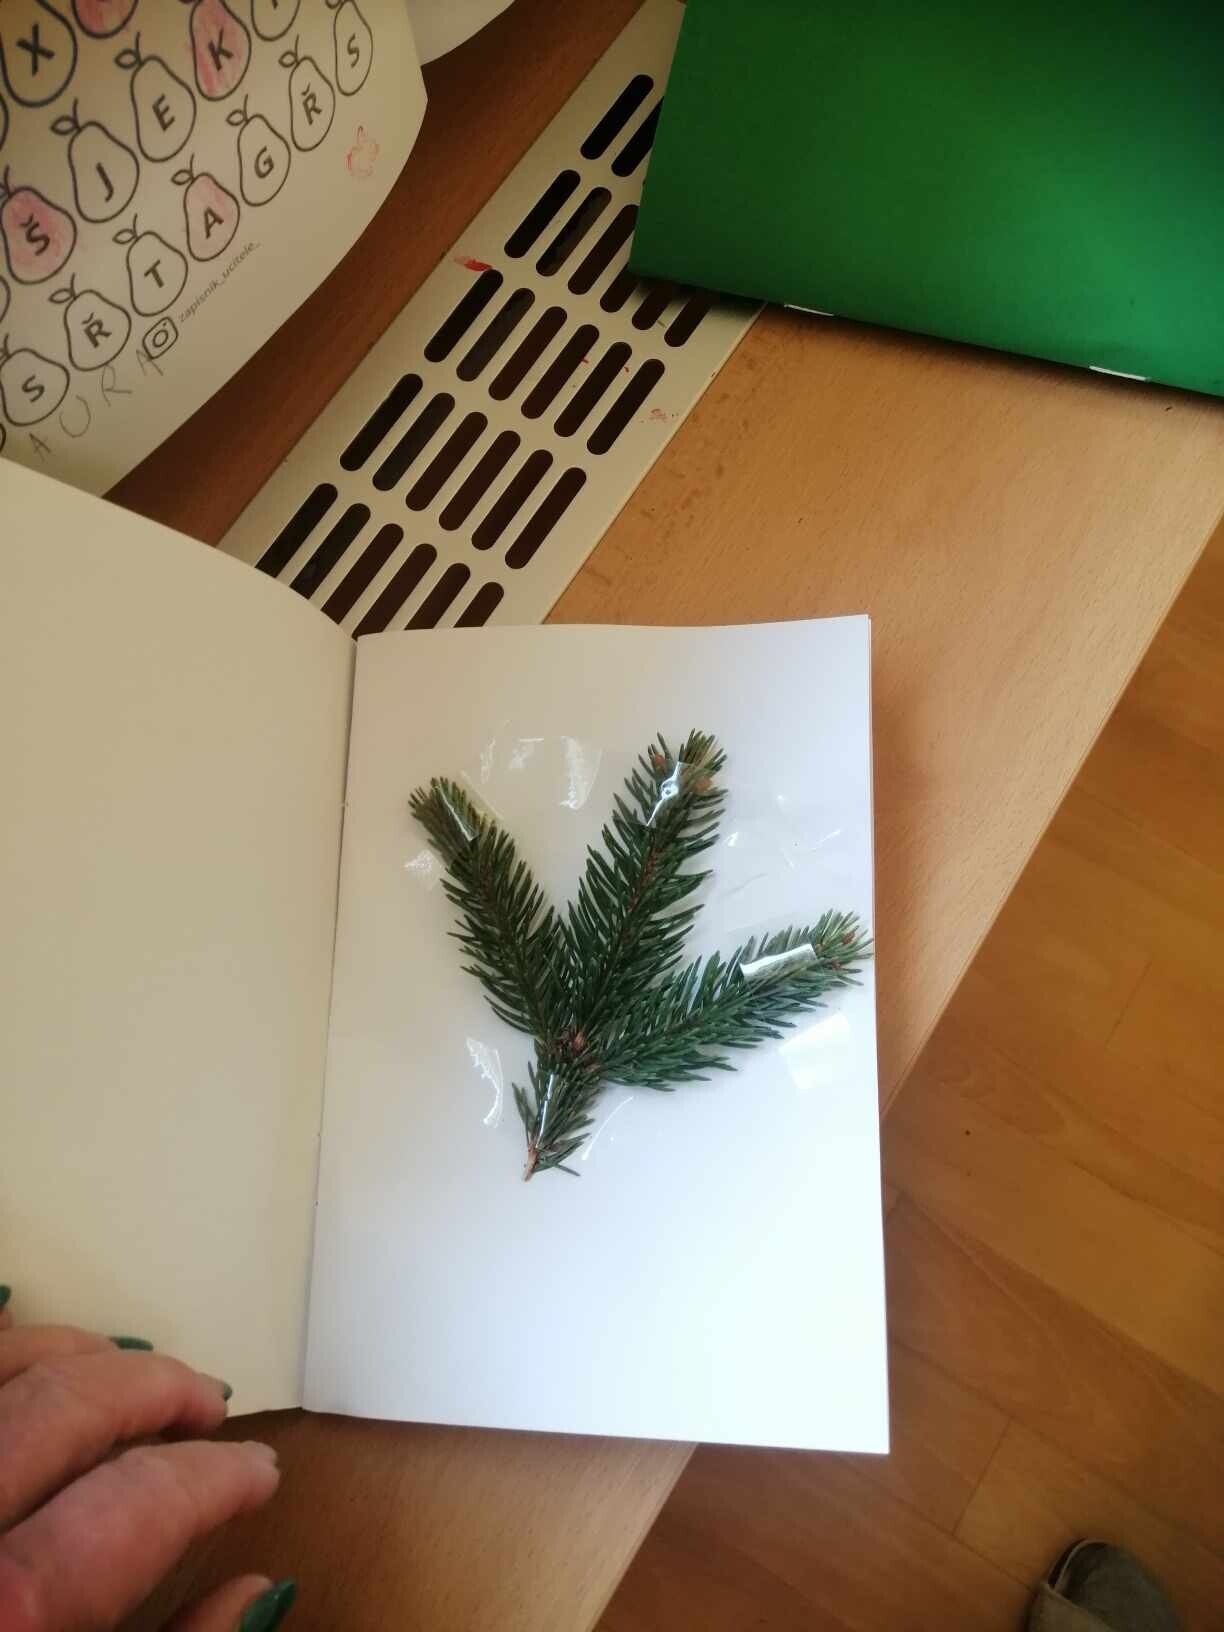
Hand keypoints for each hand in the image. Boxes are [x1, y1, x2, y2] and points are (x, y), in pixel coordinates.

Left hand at [0, 1287, 293, 1631]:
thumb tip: (256, 1594)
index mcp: (18, 1607)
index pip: (142, 1499)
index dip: (216, 1478)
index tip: (258, 1473)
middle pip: (72, 1405)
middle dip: (157, 1388)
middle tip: (208, 1404)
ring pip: (4, 1368)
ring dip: (74, 1354)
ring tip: (126, 1364)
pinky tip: (20, 1332)